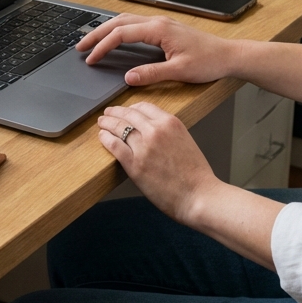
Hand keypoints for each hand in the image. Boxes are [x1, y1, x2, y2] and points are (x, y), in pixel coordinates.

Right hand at [77, 14, 234, 86]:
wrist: (229, 55)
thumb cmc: (209, 62)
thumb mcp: (179, 72)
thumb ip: (151, 73)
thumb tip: (128, 77)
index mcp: (158, 29)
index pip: (121, 34)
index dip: (103, 46)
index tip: (90, 59)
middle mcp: (157, 22)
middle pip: (118, 22)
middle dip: (97, 34)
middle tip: (80, 46)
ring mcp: (161, 23)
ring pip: (125, 20)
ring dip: (106, 29)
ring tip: (91, 41)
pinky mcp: (164, 28)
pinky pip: (134, 24)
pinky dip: (119, 29)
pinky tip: (114, 37)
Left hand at [98, 102, 220, 225]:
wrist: (199, 195)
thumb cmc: (195, 175)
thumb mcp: (185, 141)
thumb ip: (168, 133)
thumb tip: (151, 131)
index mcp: (170, 123)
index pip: (144, 106)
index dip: (131, 107)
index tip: (125, 110)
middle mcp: (155, 130)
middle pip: (128, 114)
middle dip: (115, 112)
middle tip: (108, 113)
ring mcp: (143, 146)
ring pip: (118, 127)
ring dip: (107, 123)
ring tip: (102, 123)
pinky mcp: (134, 164)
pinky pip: (114, 144)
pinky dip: (105, 138)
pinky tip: (102, 137)